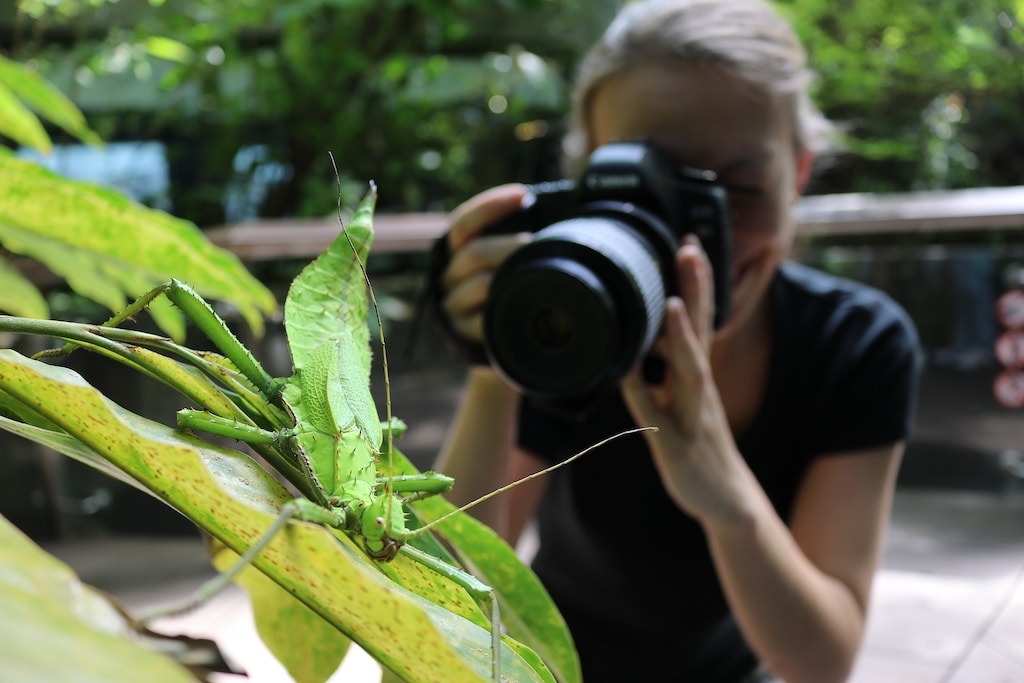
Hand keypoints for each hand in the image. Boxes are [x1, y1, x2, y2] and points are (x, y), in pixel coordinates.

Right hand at [440, 184, 532, 341]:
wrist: (503, 336)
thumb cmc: (510, 283)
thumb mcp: (507, 254)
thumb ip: (517, 229)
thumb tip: (541, 203)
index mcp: (456, 250)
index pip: (464, 223)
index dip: (490, 206)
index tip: (522, 195)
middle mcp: (449, 275)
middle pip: (474, 253)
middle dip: (510, 248)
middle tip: (540, 247)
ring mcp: (454, 305)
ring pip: (479, 285)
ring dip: (509, 277)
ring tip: (539, 274)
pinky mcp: (464, 332)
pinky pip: (482, 320)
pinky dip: (504, 309)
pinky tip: (522, 303)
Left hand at [620, 237, 753, 526]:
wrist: (725, 499)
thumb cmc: (698, 444)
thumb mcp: (683, 400)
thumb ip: (665, 369)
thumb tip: (641, 340)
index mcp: (698, 374)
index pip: (699, 318)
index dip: (696, 281)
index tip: (688, 243)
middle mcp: (699, 388)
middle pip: (700, 330)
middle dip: (695, 289)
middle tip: (689, 248)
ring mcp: (692, 415)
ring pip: (689, 371)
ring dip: (680, 337)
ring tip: (671, 304)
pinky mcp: (677, 445)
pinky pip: (657, 416)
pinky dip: (644, 394)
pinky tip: (629, 375)